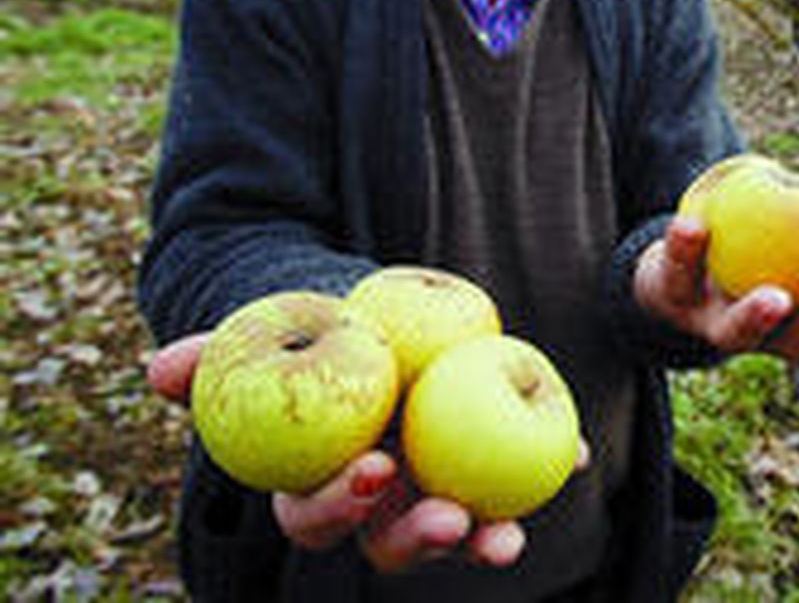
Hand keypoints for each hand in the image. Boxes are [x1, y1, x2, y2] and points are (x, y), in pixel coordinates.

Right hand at [145, 333, 530, 572]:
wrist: (378, 318)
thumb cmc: (313, 332)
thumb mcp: (270, 332)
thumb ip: (219, 353)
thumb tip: (157, 369)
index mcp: (320, 485)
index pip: (316, 514)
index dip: (339, 504)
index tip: (373, 472)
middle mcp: (378, 506)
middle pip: (391, 544)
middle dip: (417, 541)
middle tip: (448, 519)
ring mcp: (436, 496)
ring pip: (458, 533)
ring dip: (483, 539)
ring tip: (505, 537)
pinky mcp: (490, 472)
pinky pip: (520, 480)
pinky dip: (549, 469)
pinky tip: (579, 460)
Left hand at [634, 216, 798, 362]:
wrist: (671, 270)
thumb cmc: (746, 244)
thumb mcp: (785, 229)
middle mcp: (762, 336)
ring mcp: (714, 327)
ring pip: (735, 332)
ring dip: (756, 315)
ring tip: (775, 298)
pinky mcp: (671, 304)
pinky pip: (679, 276)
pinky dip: (685, 250)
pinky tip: (693, 226)